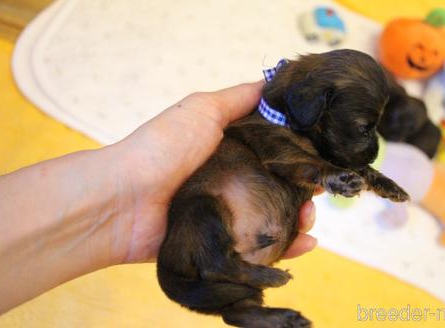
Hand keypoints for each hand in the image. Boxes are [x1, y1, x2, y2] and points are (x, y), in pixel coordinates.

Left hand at [109, 81, 318, 263]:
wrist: (123, 201)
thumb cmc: (162, 149)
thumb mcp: (201, 110)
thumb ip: (238, 98)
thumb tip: (273, 82)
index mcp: (229, 150)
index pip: (273, 151)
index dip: (298, 152)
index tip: (321, 153)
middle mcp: (231, 181)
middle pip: (278, 185)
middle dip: (304, 187)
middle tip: (320, 189)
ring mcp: (227, 214)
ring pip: (274, 218)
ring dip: (299, 218)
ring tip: (309, 217)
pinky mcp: (223, 244)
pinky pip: (259, 248)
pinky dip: (286, 248)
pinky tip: (306, 244)